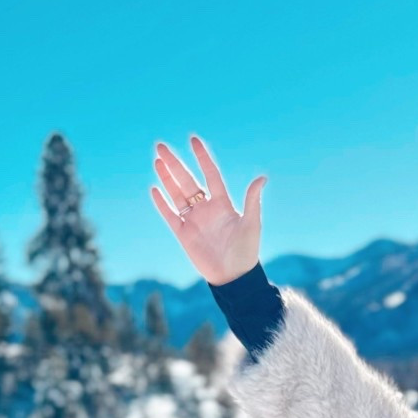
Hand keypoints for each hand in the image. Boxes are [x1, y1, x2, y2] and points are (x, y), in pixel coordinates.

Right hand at [148, 134, 265, 285]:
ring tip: (157, 160)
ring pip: (177, 194)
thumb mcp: (252, 224)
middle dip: (175, 163)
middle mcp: (206, 209)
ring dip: (167, 178)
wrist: (234, 278)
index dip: (202, 157)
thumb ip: (253, 200)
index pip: (210, 174)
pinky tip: (155, 188)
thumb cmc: (246, 251)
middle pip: (188, 181)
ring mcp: (194, 221)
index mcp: (223, 204)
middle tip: (161, 146)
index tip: (193, 140)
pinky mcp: (183, 234)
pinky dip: (162, 203)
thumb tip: (262, 177)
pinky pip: (170, 215)